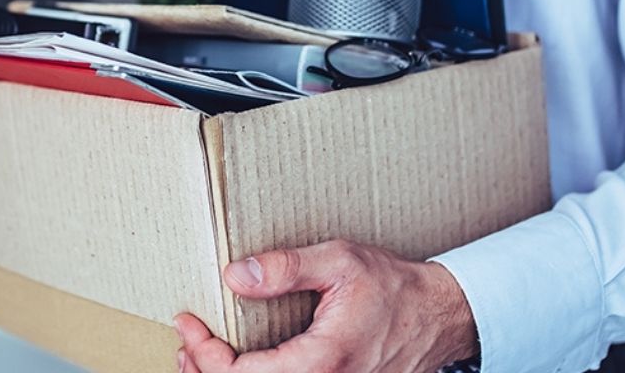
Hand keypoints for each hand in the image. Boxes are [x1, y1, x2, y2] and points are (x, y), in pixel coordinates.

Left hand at [174, 239, 478, 372]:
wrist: (438, 318)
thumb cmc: (394, 289)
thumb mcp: (341, 262)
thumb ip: (286, 268)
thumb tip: (234, 276)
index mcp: (322, 362)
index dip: (204, 354)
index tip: (187, 323)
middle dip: (205, 370)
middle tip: (186, 340)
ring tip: (199, 356)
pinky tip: (238, 366)